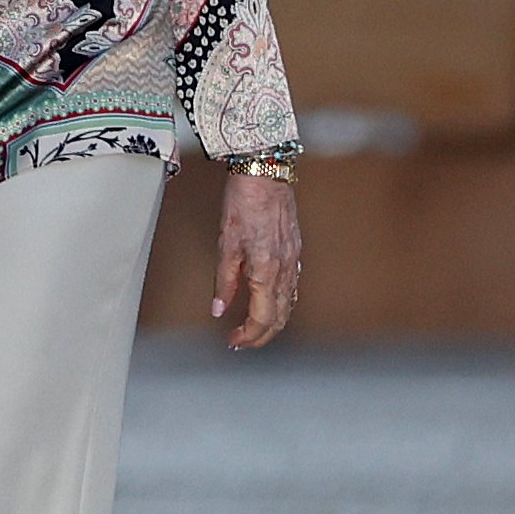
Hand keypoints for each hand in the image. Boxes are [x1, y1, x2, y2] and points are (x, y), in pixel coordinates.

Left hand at [211, 168, 302, 349]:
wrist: (265, 172)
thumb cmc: (243, 201)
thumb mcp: (226, 243)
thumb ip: (224, 280)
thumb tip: (219, 308)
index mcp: (266, 270)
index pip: (263, 317)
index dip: (249, 335)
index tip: (234, 340)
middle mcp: (285, 268)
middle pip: (280, 316)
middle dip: (262, 335)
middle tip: (243, 341)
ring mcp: (294, 259)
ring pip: (290, 303)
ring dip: (274, 322)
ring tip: (255, 328)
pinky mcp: (295, 250)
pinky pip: (293, 287)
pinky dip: (283, 303)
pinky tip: (272, 303)